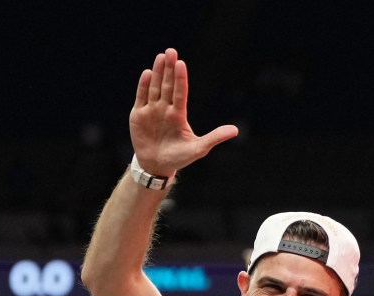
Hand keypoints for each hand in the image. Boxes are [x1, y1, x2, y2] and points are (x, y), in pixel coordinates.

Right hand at [129, 48, 237, 176]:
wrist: (156, 166)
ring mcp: (151, 110)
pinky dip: (143, 86)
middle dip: (169, 69)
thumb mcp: (198, 149)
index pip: (180, 92)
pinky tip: (147, 73)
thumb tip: (236, 130)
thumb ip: (215, 138)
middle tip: (171, 51)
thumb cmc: (178, 158)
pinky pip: (141, 97)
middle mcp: (165, 109)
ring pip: (155, 87)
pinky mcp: (138, 115)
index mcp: (179, 114)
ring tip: (161, 57)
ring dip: (158, 72)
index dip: (181, 79)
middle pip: (168, 85)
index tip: (182, 64)